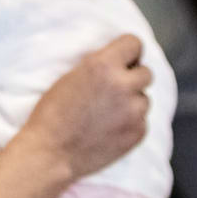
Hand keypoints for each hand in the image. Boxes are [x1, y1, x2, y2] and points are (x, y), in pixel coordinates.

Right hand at [10, 36, 153, 181]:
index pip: (134, 44)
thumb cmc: (52, 114)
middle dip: (132, 78)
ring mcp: (133, 111)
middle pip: (146, 72)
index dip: (128, 52)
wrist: (50, 154)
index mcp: (103, 65)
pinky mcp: (138, 133)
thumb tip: (121, 62)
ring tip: (108, 113)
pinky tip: (110, 129)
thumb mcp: (71, 76)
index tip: (122, 61)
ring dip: (132, 102)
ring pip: (145, 99)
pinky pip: (142, 121)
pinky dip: (131, 124)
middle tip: (115, 90)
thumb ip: (100, 66)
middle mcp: (122, 85)